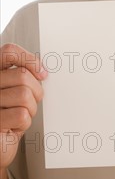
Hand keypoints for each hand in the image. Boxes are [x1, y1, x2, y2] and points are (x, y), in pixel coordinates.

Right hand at [0, 43, 47, 169]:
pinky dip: (25, 123)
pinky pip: (22, 115)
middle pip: (22, 75)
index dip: (28, 58)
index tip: (42, 72)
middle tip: (31, 101)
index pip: (9, 52)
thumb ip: (22, 75)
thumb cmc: (8, 115)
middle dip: (36, 91)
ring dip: (30, 108)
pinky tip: (14, 126)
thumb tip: (42, 70)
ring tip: (20, 114)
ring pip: (24, 95)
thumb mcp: (15, 90)